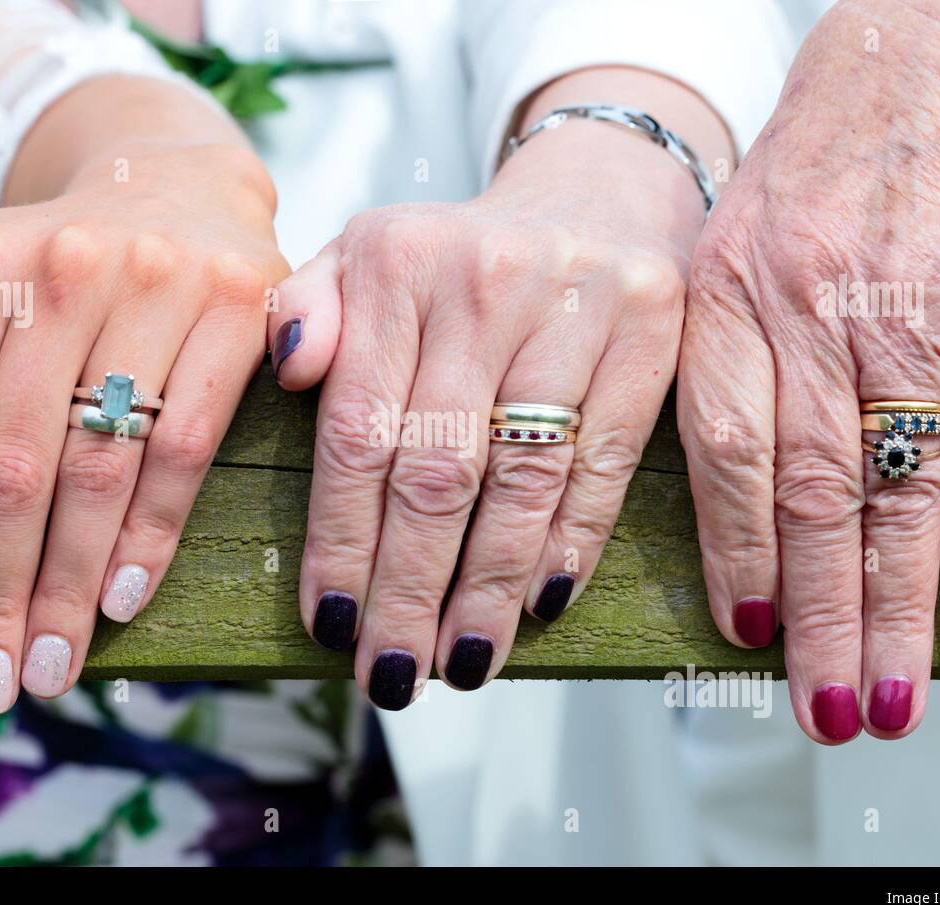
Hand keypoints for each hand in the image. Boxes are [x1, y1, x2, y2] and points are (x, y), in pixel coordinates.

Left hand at [0, 78, 287, 712]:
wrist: (180, 188)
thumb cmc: (53, 257)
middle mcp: (63, 270)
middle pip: (15, 467)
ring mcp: (159, 288)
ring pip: (100, 468)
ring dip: (71, 584)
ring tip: (51, 665)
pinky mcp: (240, 314)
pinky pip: (186, 446)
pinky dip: (152, 532)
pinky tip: (123, 600)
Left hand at [270, 69, 731, 706]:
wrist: (591, 195)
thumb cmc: (458, 259)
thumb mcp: (365, 255)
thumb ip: (306, 307)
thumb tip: (288, 367)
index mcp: (397, 265)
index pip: (358, 431)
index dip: (341, 539)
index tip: (329, 622)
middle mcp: (484, 283)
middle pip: (437, 469)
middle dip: (408, 588)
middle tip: (391, 674)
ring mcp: (577, 307)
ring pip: (523, 478)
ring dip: (488, 586)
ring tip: (461, 661)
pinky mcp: (651, 336)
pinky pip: (606, 460)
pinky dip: (570, 540)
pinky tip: (538, 603)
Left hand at [678, 0, 939, 740]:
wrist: (931, 48)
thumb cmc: (820, 154)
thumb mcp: (732, 240)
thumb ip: (723, 356)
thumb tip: (729, 492)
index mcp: (727, 298)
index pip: (721, 451)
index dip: (736, 550)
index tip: (746, 631)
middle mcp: (808, 317)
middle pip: (810, 498)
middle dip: (816, 618)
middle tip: (821, 712)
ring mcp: (904, 324)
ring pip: (896, 495)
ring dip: (896, 612)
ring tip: (888, 700)